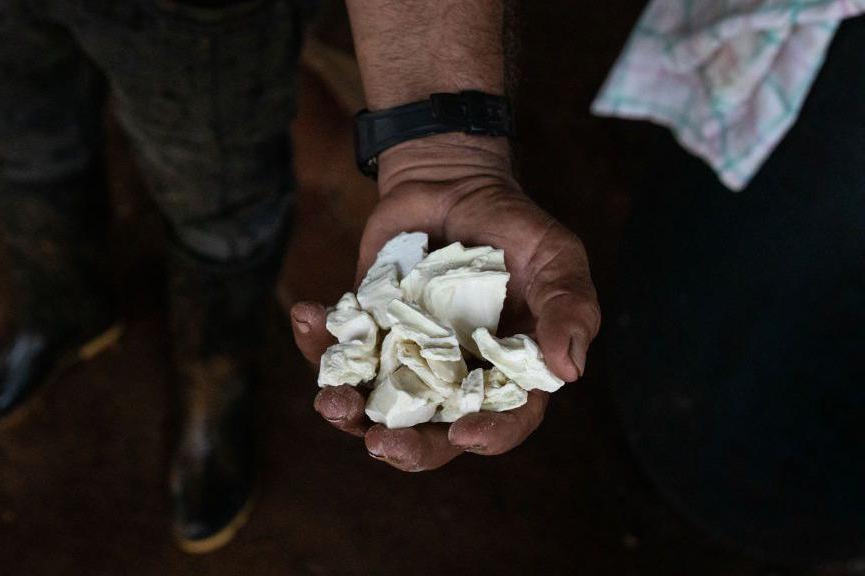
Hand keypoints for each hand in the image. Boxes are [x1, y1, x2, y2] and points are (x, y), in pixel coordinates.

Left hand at [290, 134, 600, 471]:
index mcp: (506, 372)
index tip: (464, 433)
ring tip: (330, 401)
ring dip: (348, 410)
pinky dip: (316, 343)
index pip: (505, 420)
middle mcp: (454, 377)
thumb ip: (568, 307)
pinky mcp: (366, 332)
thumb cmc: (511, 222)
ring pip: (375, 404)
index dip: (487, 435)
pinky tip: (306, 315)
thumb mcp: (554, 255)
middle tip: (379, 442)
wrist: (449, 181)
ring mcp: (406, 357)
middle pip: (432, 432)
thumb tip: (568, 368)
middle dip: (405, 446)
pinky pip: (336, 352)